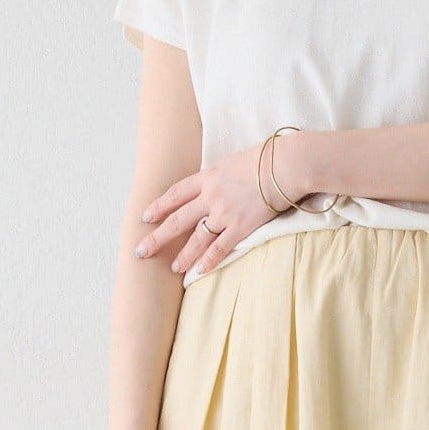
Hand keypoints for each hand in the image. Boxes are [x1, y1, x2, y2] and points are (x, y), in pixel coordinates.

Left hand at [133, 131, 318, 278]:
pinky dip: (208, 261)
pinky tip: (198, 271)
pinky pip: (220, 248)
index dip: (159, 206)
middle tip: (141, 250)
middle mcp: (210, 195)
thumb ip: (221, 175)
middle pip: (177, 219)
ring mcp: (224, 213)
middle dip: (157, 236)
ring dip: (183, 254)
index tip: (145, 217)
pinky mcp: (241, 227)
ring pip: (196, 238)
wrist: (287, 164)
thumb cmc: (268, 158)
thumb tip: (218, 183)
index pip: (176, 193)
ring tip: (172, 267)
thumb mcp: (235, 160)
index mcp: (208, 176)